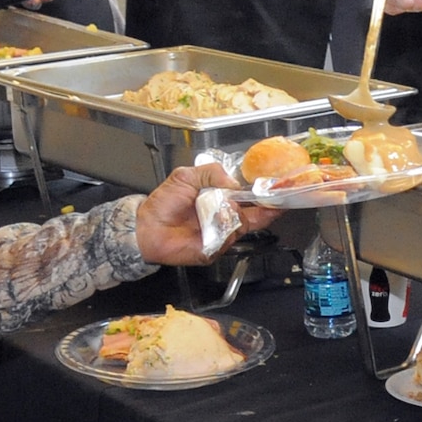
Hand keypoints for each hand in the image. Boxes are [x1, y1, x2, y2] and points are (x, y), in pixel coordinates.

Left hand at [134, 163, 277, 266]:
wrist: (147, 227)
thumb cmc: (163, 204)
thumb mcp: (185, 176)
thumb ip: (210, 172)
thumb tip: (234, 181)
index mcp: (221, 199)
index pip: (249, 197)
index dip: (263, 194)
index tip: (274, 189)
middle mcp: (224, 217)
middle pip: (256, 215)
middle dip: (266, 208)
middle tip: (273, 201)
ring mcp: (221, 234)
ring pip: (243, 225)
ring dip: (235, 213)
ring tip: (221, 206)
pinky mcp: (214, 249)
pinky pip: (228, 240)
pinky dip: (223, 229)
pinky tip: (214, 221)